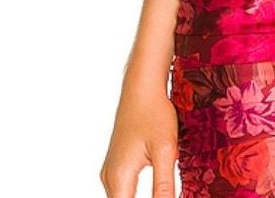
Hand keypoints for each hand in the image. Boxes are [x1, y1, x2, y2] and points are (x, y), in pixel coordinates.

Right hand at [99, 82, 178, 197]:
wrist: (142, 87)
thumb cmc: (154, 113)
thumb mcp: (165, 151)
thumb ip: (164, 186)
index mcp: (119, 178)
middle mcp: (109, 178)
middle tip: (165, 195)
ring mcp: (111, 172)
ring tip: (163, 193)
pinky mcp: (117, 166)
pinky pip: (124, 191)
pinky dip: (136, 197)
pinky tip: (156, 195)